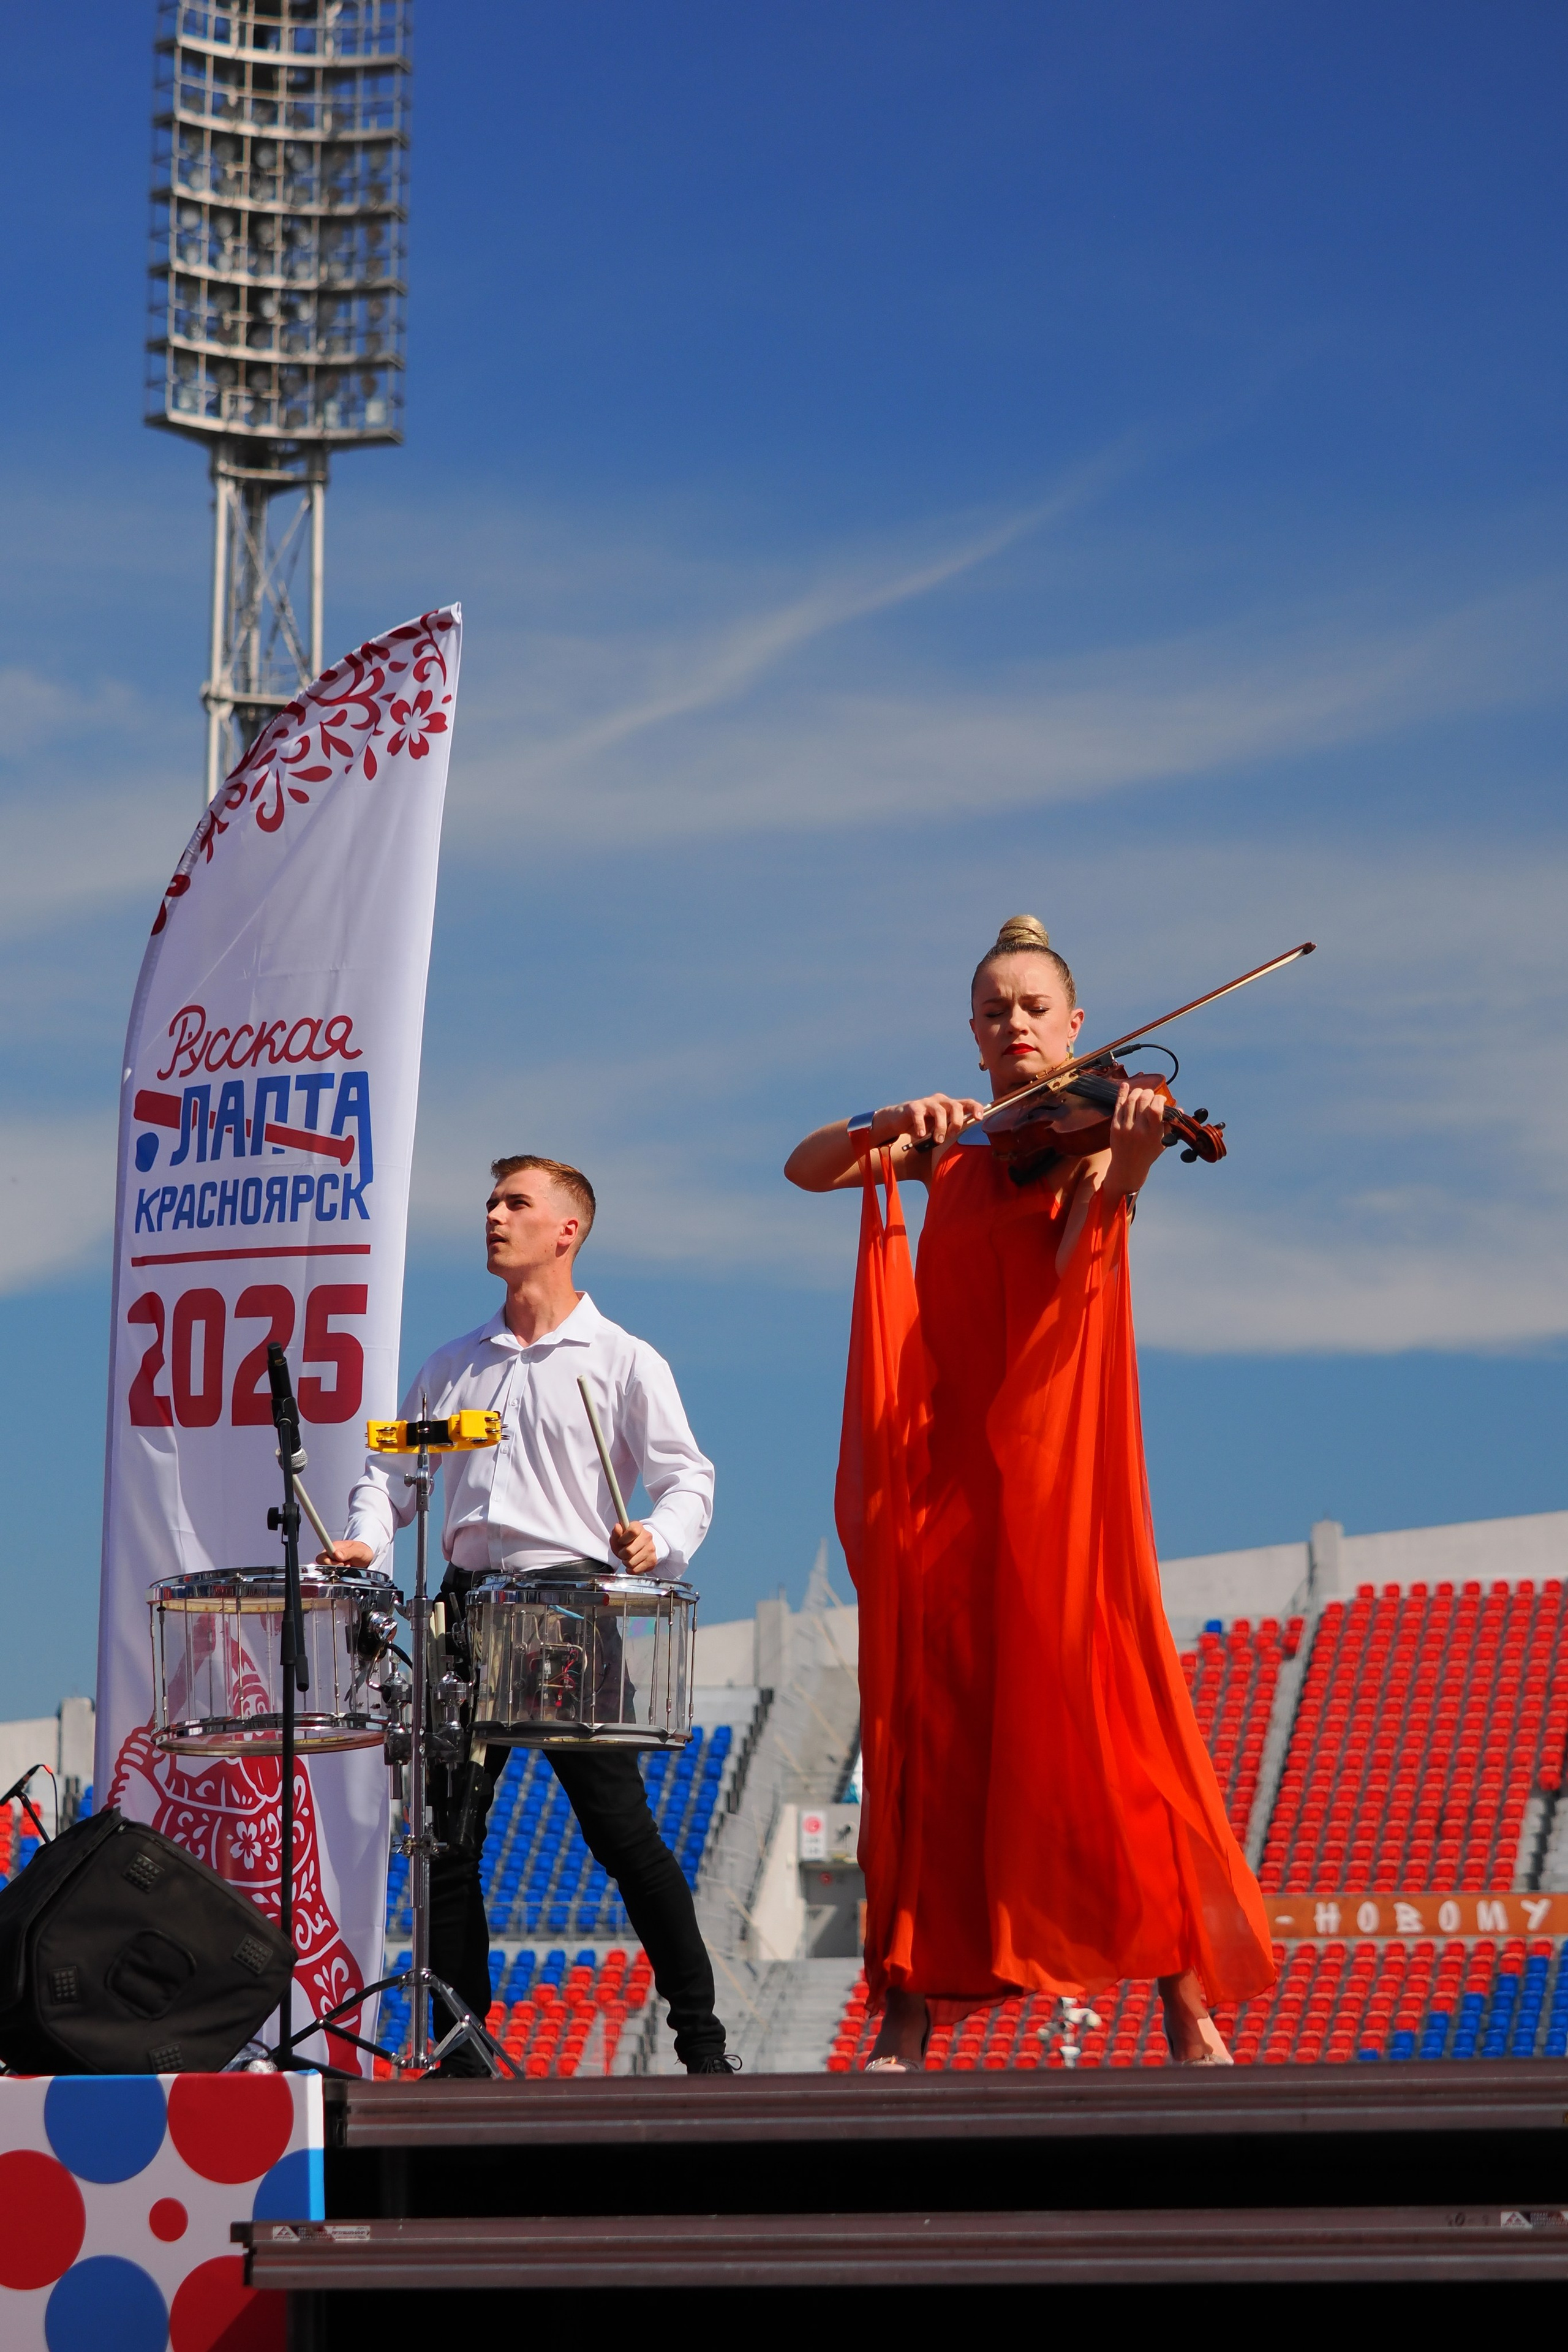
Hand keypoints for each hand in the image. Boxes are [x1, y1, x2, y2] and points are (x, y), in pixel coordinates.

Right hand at [317, 1538, 374, 1569]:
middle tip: (347, 1565)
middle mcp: (331, 1555)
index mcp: (333, 1547)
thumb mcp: (358, 1550)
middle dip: (335, 1568)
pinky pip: (333, 1574)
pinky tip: (348, 1571)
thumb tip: (336, 1554)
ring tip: (349, 1566)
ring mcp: (333, 1563)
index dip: (329, 1563)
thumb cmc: (362, 1551)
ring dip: (339, 1571)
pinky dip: (341, 1574)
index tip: (341, 1563)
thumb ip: (347, 1552)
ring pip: (327, 1571)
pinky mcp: (335, 1569)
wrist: (367, 1556)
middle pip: (322, 1566)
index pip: (321, 1557)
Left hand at [610, 1520, 658, 1574]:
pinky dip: (631, 1569)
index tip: (620, 1541)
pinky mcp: (652, 1561)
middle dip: (622, 1554)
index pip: (633, 1531)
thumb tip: (617, 1527)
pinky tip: (632, 1564)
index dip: (623, 1539)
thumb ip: (616, 1532)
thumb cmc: (627, 1542)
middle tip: (623, 1553)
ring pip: (631, 1562)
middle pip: (630, 1551)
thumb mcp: (618, 1536)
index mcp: (638, 1527)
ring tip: (628, 1558)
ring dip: (626, 1562)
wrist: (639, 1548)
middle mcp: (647, 1537)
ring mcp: (651, 1549)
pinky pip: (636, 1570)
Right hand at [890, 1093, 987, 1147]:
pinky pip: (919, 1115)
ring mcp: (927, 1102)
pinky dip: (921, 1126)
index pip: (967, 1103)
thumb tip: (964, 1140)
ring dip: (940, 1128)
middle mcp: (940, 1101)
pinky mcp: (913, 1106)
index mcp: (950, 1105)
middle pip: (955, 1106)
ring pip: (939, 1112)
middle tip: (951, 1135)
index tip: (979, 1118)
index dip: (975, 1108)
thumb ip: (951, 1130)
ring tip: (937, 1141)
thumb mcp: (940, 1127)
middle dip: (956, 1122)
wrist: (899, 1120)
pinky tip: (920, 1135)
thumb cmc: (924, 1126)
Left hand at [1104, 1075, 1168, 1199]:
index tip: (1161, 1100)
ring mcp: (1125, 1127)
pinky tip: (1125, 1086)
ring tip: (1141, 1093)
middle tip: (1151, 1095)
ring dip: (1137, 1092)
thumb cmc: (1148, 1153)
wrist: (1128, 1167)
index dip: (1159, 1099)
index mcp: (1153, 1133)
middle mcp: (1139, 1129)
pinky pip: (1118, 1106)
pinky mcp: (1115, 1126)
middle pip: (1143, 1100)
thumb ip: (1170, 1125)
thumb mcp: (1163, 1141)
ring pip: (1130, 1100)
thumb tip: (1179, 1109)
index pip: (1156, 1108)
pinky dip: (1121, 1093)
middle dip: (1148, 1093)